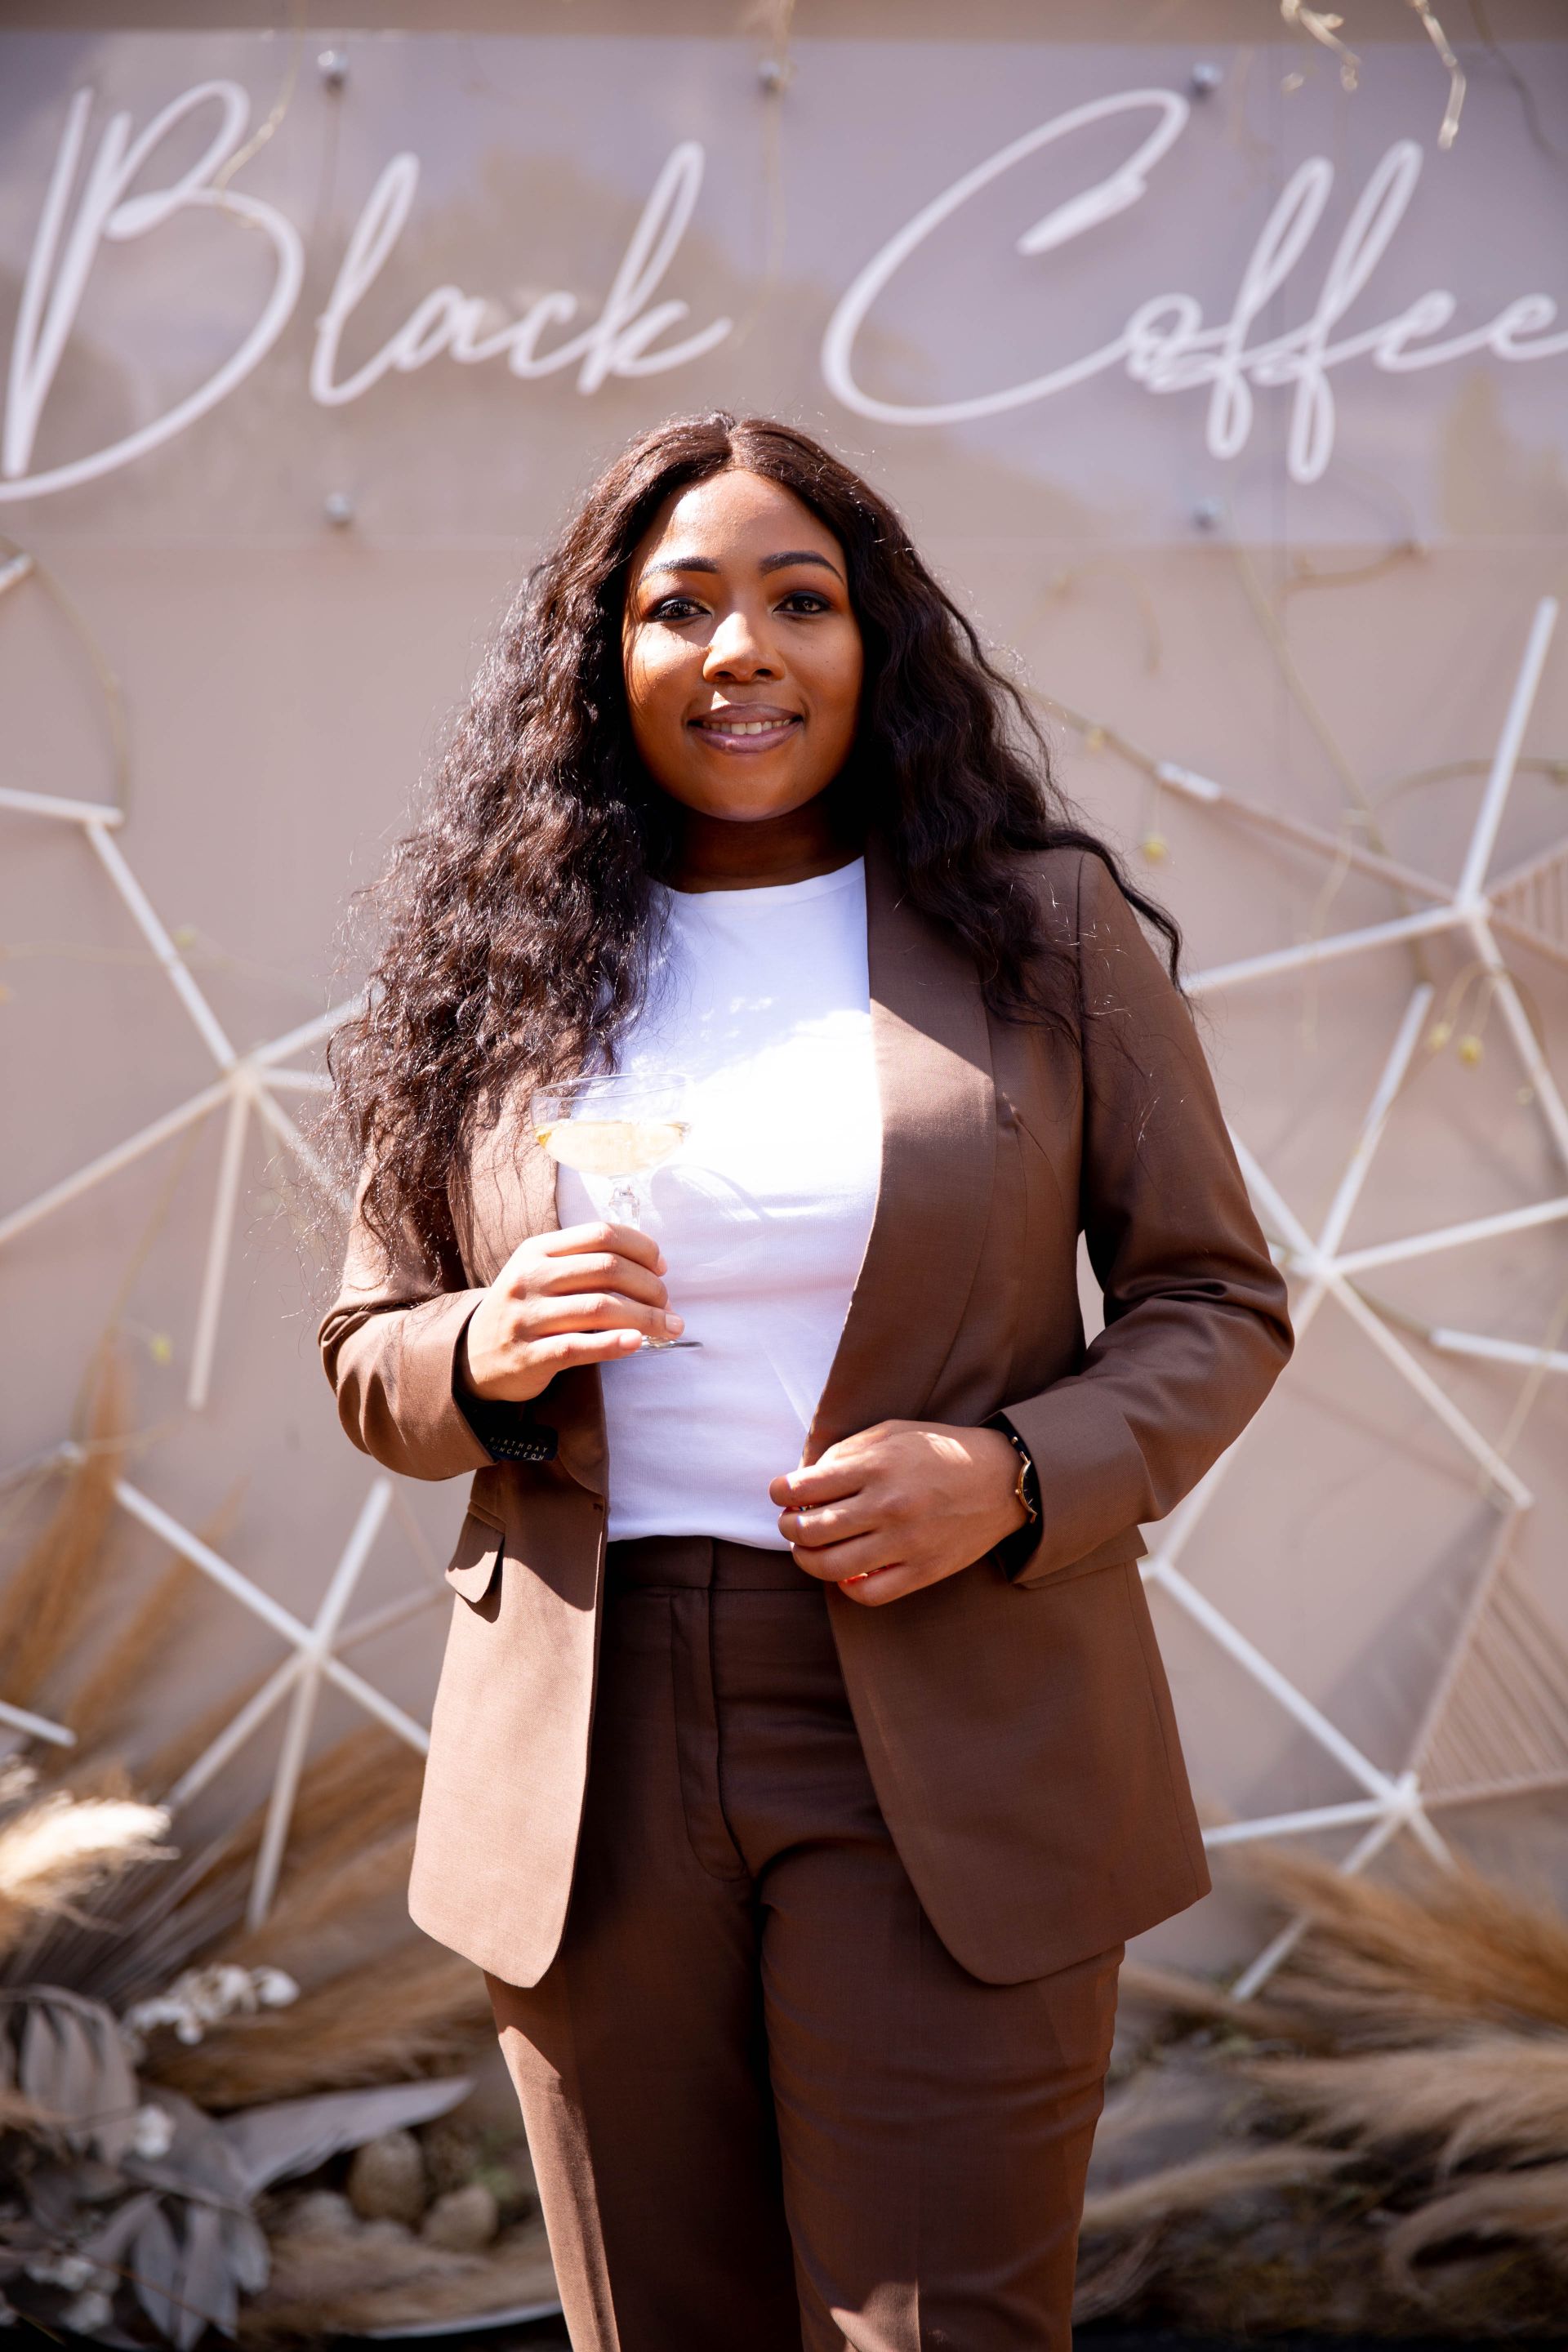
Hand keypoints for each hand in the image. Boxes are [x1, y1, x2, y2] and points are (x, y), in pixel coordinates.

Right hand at [459, 1221, 683, 1403]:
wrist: (473, 1355)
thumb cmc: (525, 1310)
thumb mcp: (542, 1274)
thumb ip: (586, 1265)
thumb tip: (654, 1270)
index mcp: (538, 1250)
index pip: (601, 1234)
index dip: (641, 1248)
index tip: (662, 1269)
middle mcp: (531, 1277)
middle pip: (607, 1269)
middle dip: (650, 1286)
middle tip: (669, 1305)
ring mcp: (527, 1317)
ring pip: (599, 1308)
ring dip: (645, 1318)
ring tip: (670, 1327)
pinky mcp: (528, 1355)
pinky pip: (578, 1346)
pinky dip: (613, 1344)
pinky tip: (636, 1344)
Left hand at [769, 1420, 1027, 1607]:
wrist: (1001, 1479)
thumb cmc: (940, 1451)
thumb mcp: (891, 1433)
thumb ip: (846, 1452)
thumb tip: (804, 1479)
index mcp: (878, 1466)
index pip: (807, 1486)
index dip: (781, 1492)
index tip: (779, 1492)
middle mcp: (889, 1506)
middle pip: (812, 1530)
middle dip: (789, 1528)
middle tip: (790, 1522)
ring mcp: (907, 1543)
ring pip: (833, 1567)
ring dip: (807, 1560)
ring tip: (807, 1550)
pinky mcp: (923, 1571)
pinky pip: (870, 1594)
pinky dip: (848, 1588)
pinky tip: (845, 1573)